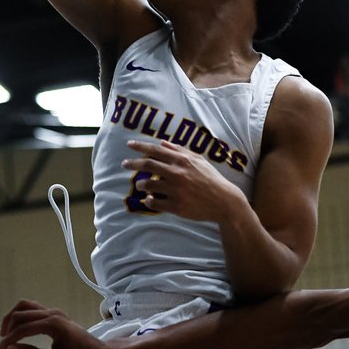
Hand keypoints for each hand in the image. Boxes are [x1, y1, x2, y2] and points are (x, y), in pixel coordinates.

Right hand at [0, 300, 113, 348]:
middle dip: (8, 328)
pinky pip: (33, 308)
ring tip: (5, 332)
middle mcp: (52, 313)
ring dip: (13, 317)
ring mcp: (54, 311)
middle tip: (1, 345)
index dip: (8, 339)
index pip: (23, 329)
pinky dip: (22, 315)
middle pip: (21, 314)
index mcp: (53, 324)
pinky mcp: (55, 314)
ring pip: (26, 306)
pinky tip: (18, 327)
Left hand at [123, 139, 243, 221]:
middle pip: (147, 166)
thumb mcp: (198, 160)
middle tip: (124, 164)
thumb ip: (179, 150)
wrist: (225, 201)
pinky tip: (148, 200)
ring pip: (148, 185)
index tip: (129, 144)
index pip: (155, 151)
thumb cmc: (211, 178)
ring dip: (141, 185)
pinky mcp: (176, 206)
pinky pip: (155, 202)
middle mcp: (177, 174)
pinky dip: (148, 201)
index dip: (140, 147)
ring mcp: (176, 190)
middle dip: (132, 164)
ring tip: (140, 186)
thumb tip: (162, 142)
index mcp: (182, 161)